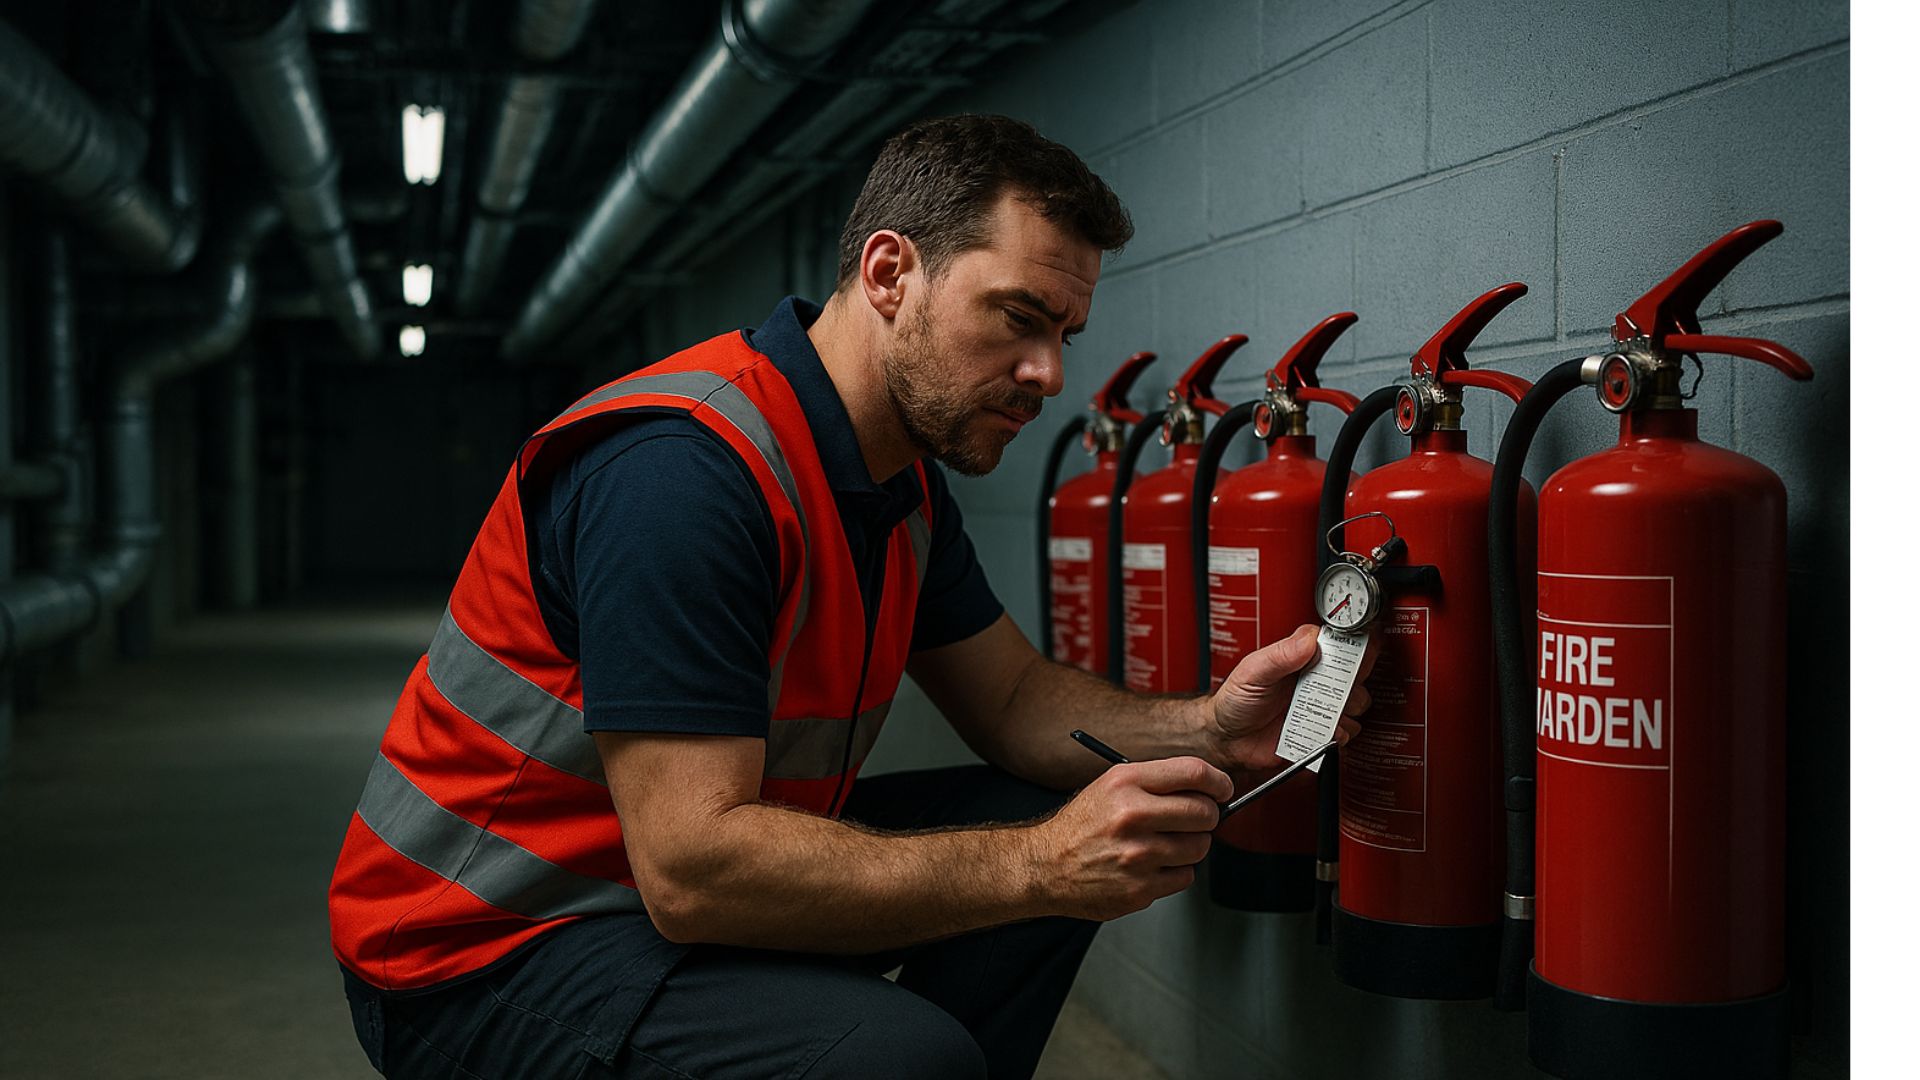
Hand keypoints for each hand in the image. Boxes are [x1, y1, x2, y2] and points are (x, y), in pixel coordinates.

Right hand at [1030, 756, 1232, 921]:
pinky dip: (1175, 872)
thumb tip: (1208, 786)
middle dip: (1206, 816)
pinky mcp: (1140, 888)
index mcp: (1124, 783)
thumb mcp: (1111, 786)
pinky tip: (1152, 866)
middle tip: (1194, 819)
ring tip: (1164, 844)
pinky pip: (1185, 876)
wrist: (1046, 866)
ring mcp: (1137, 856)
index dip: (1218, 782)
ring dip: (1190, 846)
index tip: (1222, 789)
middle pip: (1204, 812)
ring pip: (1199, 847)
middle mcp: (1131, 816)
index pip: (1193, 773)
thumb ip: (1156, 782)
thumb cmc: (1082, 826)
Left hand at [1204, 623, 1378, 771]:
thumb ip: (1280, 654)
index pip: (1339, 644)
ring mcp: (1320, 707)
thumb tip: (1309, 639)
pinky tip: (1320, 729)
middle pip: (1356, 673)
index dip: (1352, 645)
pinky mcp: (1321, 732)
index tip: (1352, 652)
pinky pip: (1347, 731)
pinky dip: (1340, 732)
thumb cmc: (1236, 700)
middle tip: (1331, 687)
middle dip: (1352, 680)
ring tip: (1322, 710)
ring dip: (1347, 707)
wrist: (1228, 738)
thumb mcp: (1253, 670)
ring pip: (1357, 703)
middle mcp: (1317, 681)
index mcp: (1303, 658)